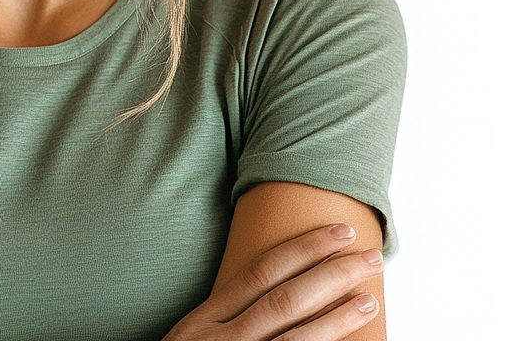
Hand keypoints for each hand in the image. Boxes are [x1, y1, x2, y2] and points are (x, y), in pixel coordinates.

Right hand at [162, 224, 381, 339]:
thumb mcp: (192, 339)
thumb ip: (225, 318)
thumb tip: (276, 290)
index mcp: (204, 320)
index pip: (260, 272)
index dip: (301, 249)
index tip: (336, 232)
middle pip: (285, 299)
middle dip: (331, 273)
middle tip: (370, 255)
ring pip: (297, 337)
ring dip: (339, 317)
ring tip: (370, 298)